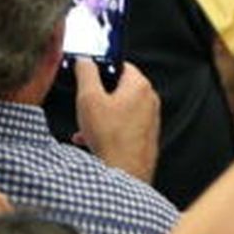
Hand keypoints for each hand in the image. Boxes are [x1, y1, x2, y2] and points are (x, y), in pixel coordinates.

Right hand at [73, 59, 160, 181]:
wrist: (125, 172)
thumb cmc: (110, 137)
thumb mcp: (89, 99)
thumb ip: (86, 73)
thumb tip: (85, 60)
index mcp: (139, 86)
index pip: (122, 65)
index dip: (102, 68)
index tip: (88, 74)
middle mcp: (149, 101)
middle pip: (119, 89)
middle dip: (98, 97)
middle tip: (84, 105)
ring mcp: (150, 120)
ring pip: (119, 110)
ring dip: (99, 117)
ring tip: (84, 128)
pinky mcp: (145, 136)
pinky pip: (123, 126)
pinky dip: (107, 130)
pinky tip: (91, 141)